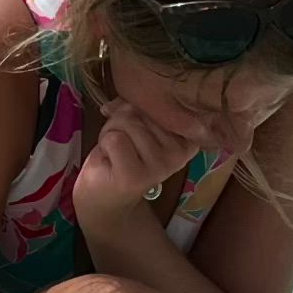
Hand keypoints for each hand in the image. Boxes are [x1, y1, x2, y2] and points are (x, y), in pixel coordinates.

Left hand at [73, 102, 195, 235]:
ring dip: (111, 133)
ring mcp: (161, 164)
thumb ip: (136, 105)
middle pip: (140, 110)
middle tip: (122, 145)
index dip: (136, 107)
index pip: (159, 101)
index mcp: (187, 135)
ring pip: (127, 122)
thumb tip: (122, 98)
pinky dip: (105, 144)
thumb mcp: (135, 122)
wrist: (105, 194)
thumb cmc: (122, 153)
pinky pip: (115, 139)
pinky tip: (110, 160)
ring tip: (116, 152)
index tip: (135, 125)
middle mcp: (180, 151)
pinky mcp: (137, 175)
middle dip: (121, 121)